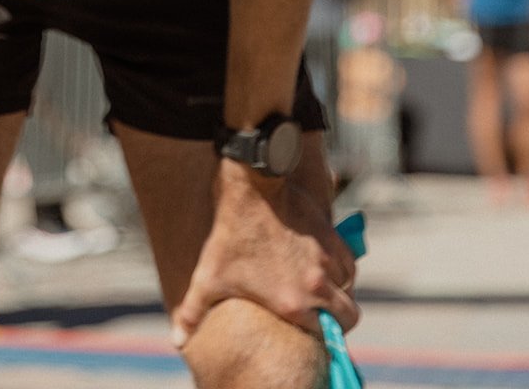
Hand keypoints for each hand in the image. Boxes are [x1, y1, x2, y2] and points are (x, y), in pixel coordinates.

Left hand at [170, 161, 358, 347]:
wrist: (252, 186)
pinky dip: (343, 269)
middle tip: (324, 318)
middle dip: (340, 322)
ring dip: (341, 293)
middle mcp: (317, 285)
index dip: (322, 339)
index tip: (312, 334)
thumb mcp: (208, 276)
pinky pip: (350, 263)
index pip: (327, 337)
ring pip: (350, 288)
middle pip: (349, 317)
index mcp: (294, 304)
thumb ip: (193, 312)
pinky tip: (327, 268)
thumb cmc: (230, 233)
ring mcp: (327, 259)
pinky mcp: (331, 236)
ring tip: (322, 291)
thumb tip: (178, 341)